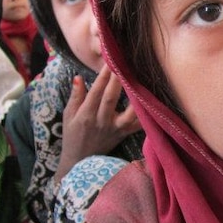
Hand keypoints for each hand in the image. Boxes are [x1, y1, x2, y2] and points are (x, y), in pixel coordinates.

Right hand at [54, 66, 141, 182]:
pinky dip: (147, 115)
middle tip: (125, 63)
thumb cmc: (73, 135)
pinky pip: (138, 125)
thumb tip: (78, 76)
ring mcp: (115, 129)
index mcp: (86, 115)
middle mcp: (101, 121)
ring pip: (129, 113)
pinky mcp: (125, 135)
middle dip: (118, 81)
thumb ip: (75, 96)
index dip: (103, 76)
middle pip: (111, 99)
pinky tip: (154, 101)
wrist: (80, 162)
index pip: (95, 92)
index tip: (109, 60)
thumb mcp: (69, 115)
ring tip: (142, 80)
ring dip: (136, 97)